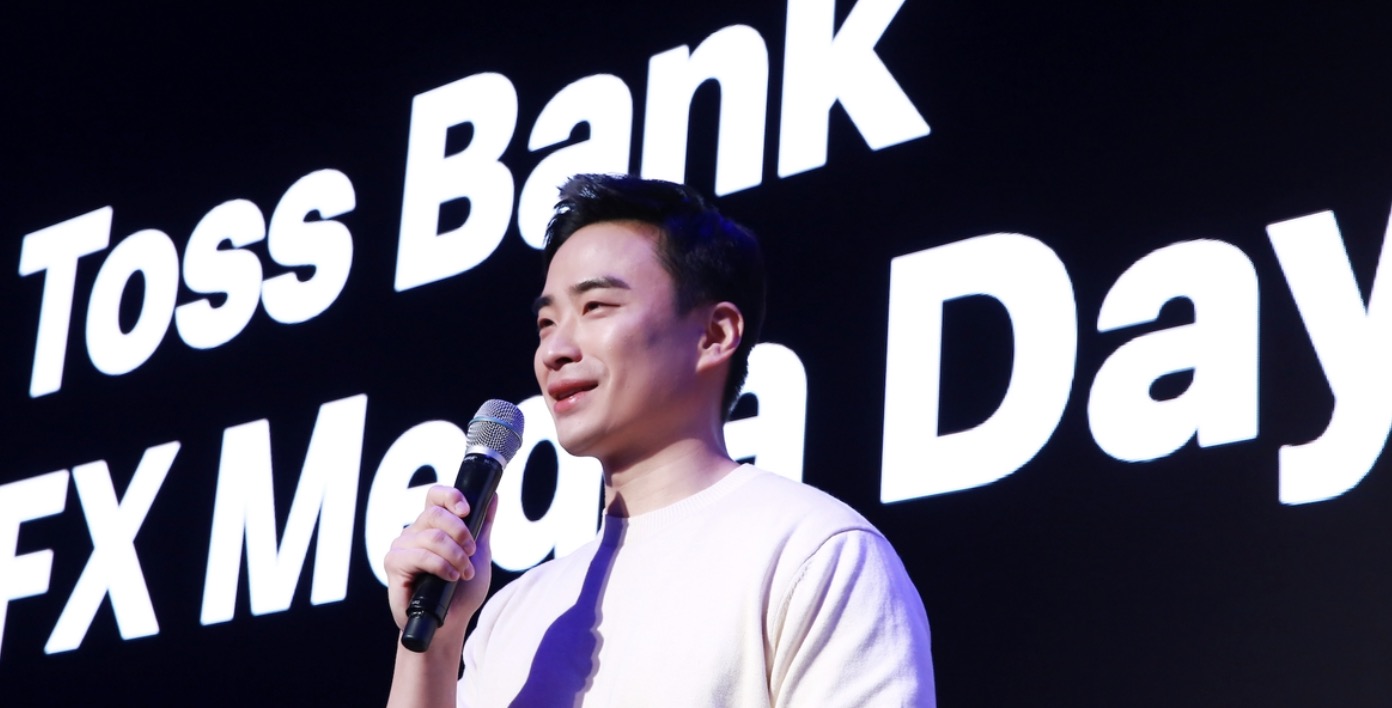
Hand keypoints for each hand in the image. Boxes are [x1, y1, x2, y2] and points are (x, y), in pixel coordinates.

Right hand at [385, 485, 497, 640]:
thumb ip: (483, 524)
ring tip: (464, 573)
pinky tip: (451, 578)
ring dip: (456, 557)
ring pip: (433, 537)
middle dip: (461, 533)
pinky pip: (422, 556)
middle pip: (436, 514)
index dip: (451, 496)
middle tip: (472, 553)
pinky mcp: (393, 563)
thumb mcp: (479, 554)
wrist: (449, 623)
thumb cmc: (461, 591)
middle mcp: (414, 531)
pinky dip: (442, 567)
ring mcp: (402, 546)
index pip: (436, 496)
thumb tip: (494, 496)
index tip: (467, 511)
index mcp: (433, 525)